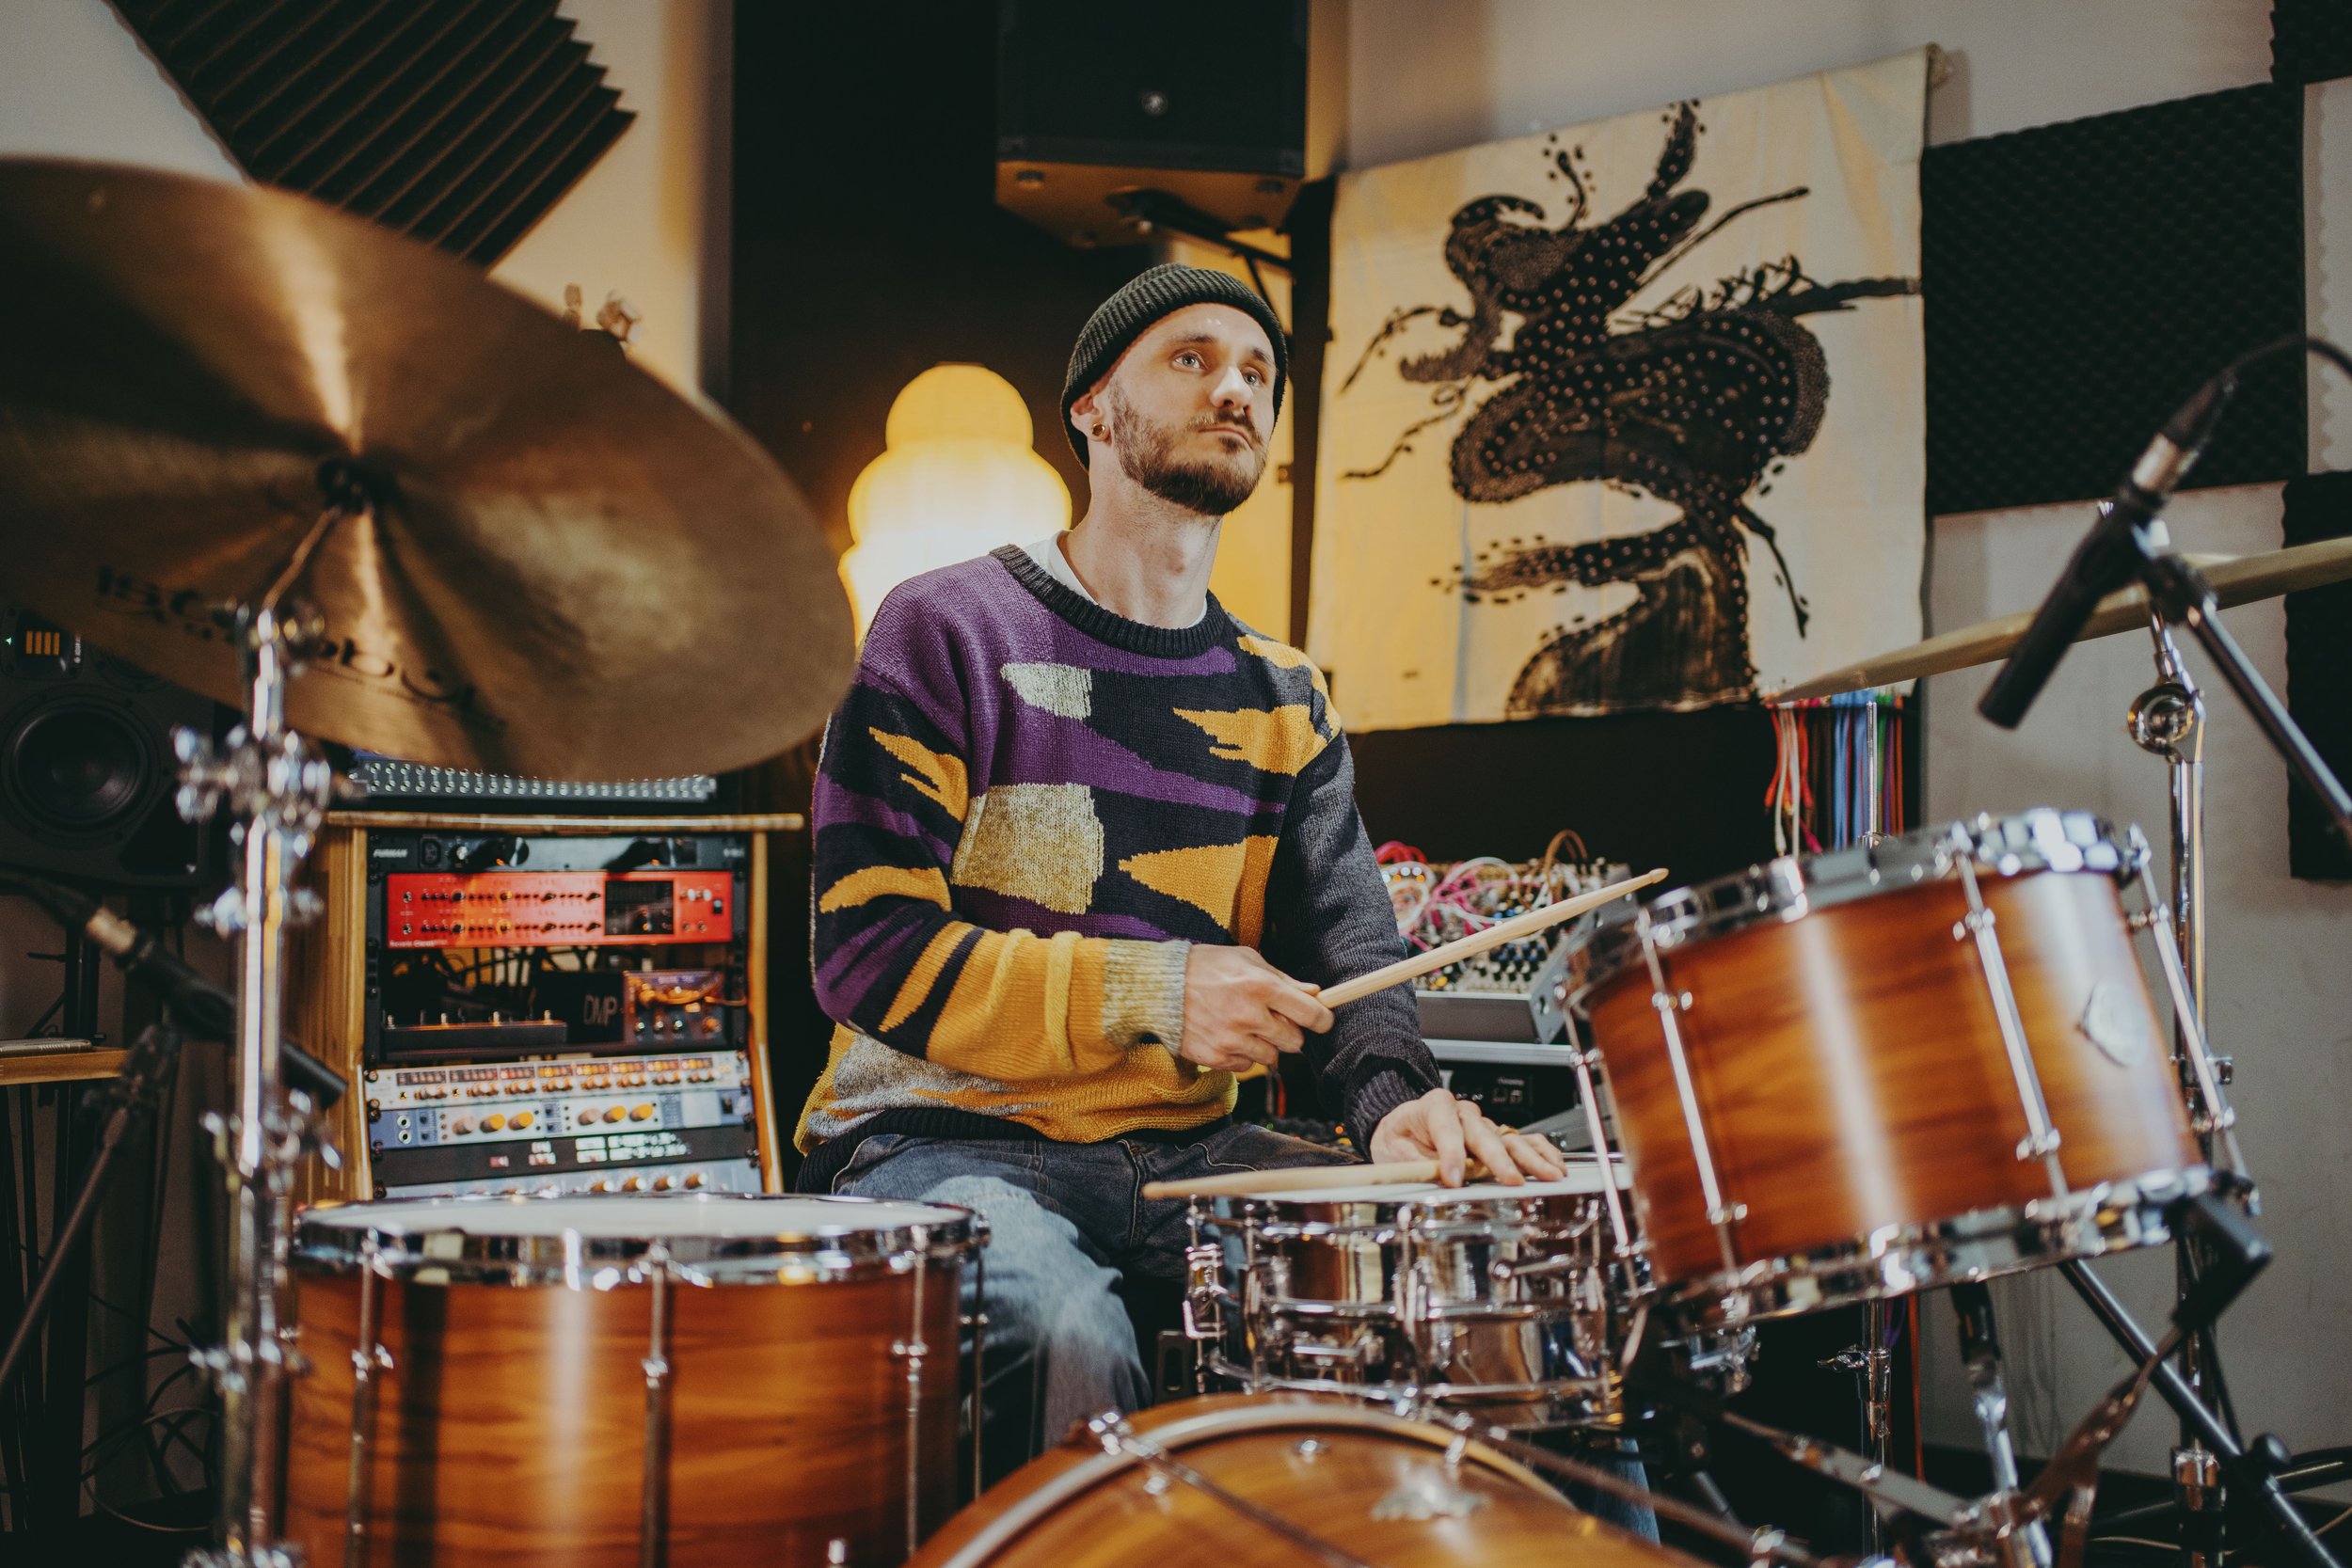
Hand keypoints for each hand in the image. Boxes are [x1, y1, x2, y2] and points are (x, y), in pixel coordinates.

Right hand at [1178, 945, 1332, 1072]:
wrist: (1159, 987)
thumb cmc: (1205, 967)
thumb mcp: (1246, 959)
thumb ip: (1283, 979)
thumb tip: (1315, 994)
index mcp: (1260, 986)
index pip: (1310, 1013)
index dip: (1322, 1019)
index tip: (1322, 1020)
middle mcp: (1248, 1015)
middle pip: (1294, 1041)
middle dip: (1290, 1031)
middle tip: (1274, 1020)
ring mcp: (1231, 1039)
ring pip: (1271, 1058)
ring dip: (1265, 1045)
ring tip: (1245, 1026)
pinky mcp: (1215, 1057)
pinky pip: (1245, 1066)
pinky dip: (1241, 1055)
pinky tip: (1227, 1035)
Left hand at [1369, 1088, 1567, 1185]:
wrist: (1402, 1129)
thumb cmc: (1399, 1138)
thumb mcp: (1394, 1150)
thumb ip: (1415, 1163)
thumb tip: (1432, 1180)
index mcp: (1433, 1106)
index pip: (1446, 1127)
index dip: (1451, 1155)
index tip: (1454, 1179)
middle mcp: (1462, 1112)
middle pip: (1483, 1133)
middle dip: (1498, 1159)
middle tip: (1512, 1180)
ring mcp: (1481, 1124)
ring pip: (1508, 1138)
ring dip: (1530, 1158)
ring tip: (1548, 1174)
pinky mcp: (1494, 1136)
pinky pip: (1521, 1140)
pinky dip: (1539, 1152)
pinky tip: (1554, 1165)